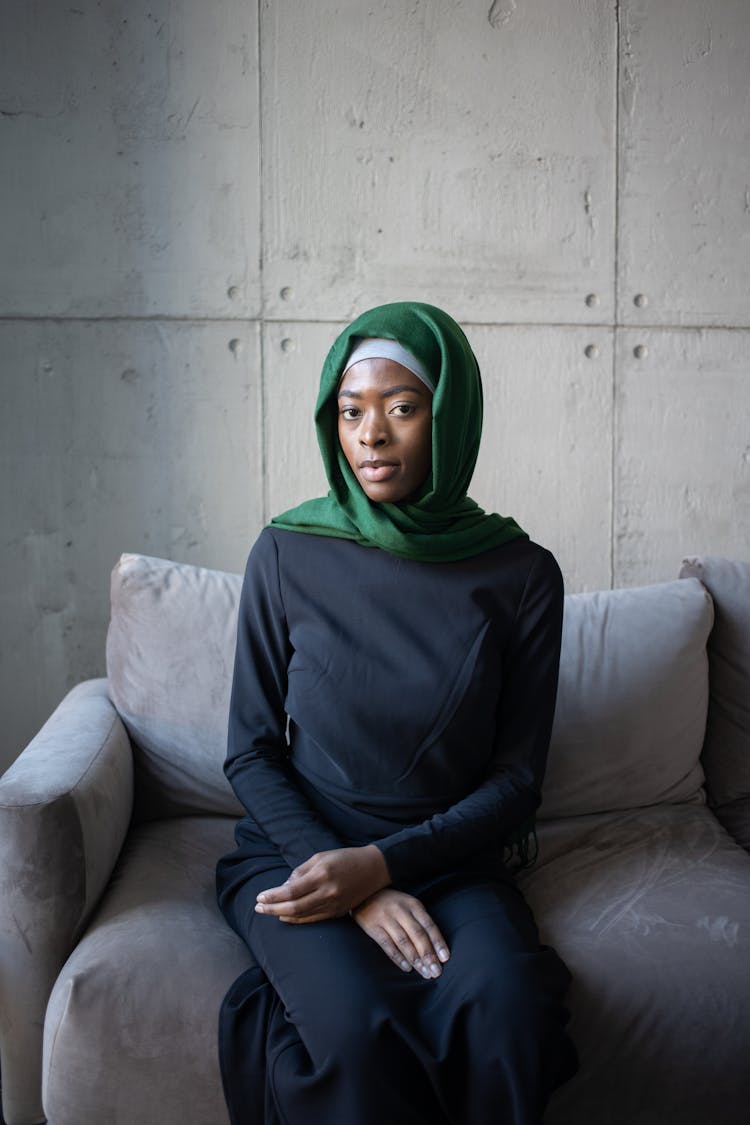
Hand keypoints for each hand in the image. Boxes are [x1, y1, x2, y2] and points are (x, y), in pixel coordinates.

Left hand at [255, 844, 389, 922]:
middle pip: (293, 907)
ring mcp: (333, 905)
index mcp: (322, 875)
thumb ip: (300, 872)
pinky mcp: (338, 912)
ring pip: (302, 916)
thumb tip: (283, 887)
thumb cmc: (345, 858)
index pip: (291, 891)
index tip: (259, 897)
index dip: (273, 896)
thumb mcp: (320, 857)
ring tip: (267, 912)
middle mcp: (327, 893)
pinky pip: (313, 919)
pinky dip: (297, 920)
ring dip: (281, 915)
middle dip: (272, 909)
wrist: (374, 869)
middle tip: (257, 907)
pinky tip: (285, 917)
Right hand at [351, 889, 450, 978]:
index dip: (438, 942)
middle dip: (428, 955)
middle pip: (418, 935)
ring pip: (404, 942)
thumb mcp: (408, 904)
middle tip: (436, 972)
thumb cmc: (391, 902)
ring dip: (415, 959)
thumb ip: (419, 921)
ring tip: (424, 972)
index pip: (429, 925)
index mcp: (413, 905)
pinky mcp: (373, 927)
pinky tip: (406, 967)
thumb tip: (434, 946)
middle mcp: (401, 911)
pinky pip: (387, 944)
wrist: (364, 891)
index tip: (445, 958)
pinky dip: (398, 957)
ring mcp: (386, 918)